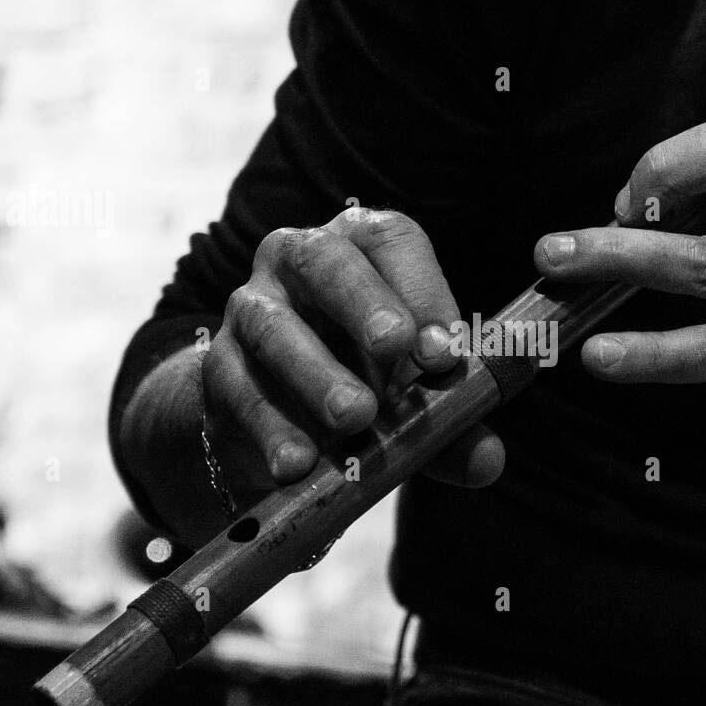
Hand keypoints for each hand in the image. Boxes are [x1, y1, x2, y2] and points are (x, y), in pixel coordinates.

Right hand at [203, 207, 503, 501]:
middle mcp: (297, 262)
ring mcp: (249, 309)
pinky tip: (298, 463)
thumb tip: (488, 462)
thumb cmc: (367, 385)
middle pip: (324, 261)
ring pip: (274, 327)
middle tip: (396, 350)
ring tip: (356, 417)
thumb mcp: (414, 404)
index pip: (393, 242)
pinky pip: (239, 390)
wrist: (278, 425)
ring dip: (317, 374)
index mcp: (362, 249)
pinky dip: (271, 428)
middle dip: (362, 303)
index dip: (423, 290)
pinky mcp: (218, 368)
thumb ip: (452, 427)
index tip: (447, 353)